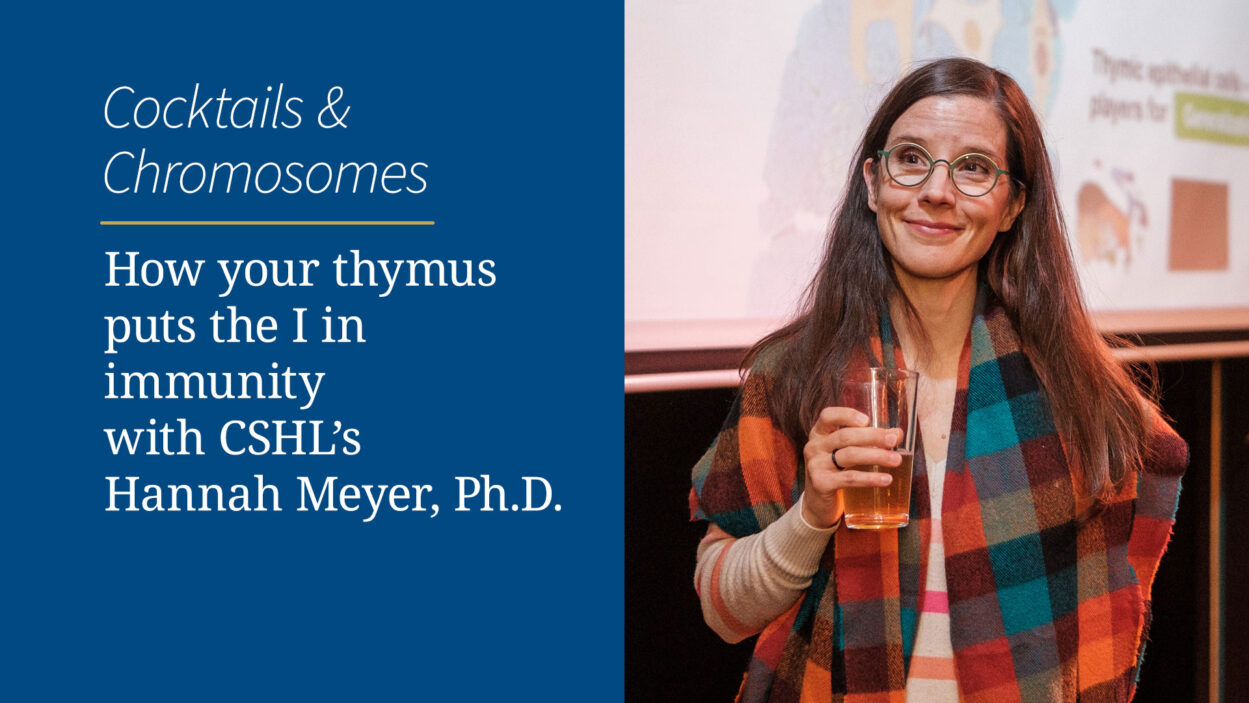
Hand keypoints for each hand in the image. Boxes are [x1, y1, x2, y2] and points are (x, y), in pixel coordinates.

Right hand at [801, 407, 902, 528]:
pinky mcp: (821, 483)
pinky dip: (870, 478)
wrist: (818, 504)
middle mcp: (814, 447)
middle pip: (845, 436)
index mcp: (819, 434)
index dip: (847, 415)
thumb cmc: (835, 472)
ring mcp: (816, 465)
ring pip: (849, 455)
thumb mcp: (847, 453)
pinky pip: (849, 478)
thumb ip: (870, 441)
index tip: (867, 420)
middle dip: (872, 436)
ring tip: (896, 460)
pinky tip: (886, 479)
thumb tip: (897, 434)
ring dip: (876, 456)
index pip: (828, 416)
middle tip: (894, 440)